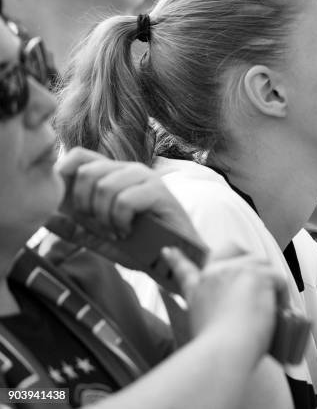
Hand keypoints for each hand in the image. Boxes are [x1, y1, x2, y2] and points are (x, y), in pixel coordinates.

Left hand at [54, 147, 198, 247]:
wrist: (175, 259)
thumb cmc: (140, 244)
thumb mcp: (99, 237)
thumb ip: (73, 227)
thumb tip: (44, 216)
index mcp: (113, 175)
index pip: (79, 155)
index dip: (64, 174)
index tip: (68, 205)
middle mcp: (129, 170)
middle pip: (87, 171)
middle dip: (84, 205)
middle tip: (98, 225)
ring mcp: (146, 178)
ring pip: (104, 185)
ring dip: (105, 217)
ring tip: (117, 230)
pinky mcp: (159, 191)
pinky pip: (125, 200)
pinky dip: (121, 221)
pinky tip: (128, 231)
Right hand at [163, 245, 284, 358]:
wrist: (223, 354)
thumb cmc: (216, 352)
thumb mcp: (201, 330)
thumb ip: (212, 316)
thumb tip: (229, 320)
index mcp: (198, 289)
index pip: (185, 269)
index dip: (176, 259)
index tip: (169, 250)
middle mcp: (214, 274)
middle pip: (232, 250)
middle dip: (247, 260)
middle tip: (258, 282)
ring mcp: (237, 270)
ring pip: (262, 264)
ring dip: (270, 283)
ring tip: (272, 309)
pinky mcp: (257, 274)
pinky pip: (278, 278)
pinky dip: (283, 295)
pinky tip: (281, 311)